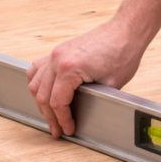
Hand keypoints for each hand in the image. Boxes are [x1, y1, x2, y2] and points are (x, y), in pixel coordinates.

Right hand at [27, 20, 146, 137]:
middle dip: (49, 116)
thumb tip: (83, 115)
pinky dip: (38, 83)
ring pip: (35, 82)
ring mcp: (55, 53)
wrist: (125, 31)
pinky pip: (38, 68)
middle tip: (57, 130)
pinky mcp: (58, 50)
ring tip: (50, 116)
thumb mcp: (110, 85)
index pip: (57, 102)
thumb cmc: (122, 54)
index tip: (67, 130)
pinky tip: (44, 93)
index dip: (62, 120)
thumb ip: (92, 100)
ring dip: (41, 101)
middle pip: (42, 95)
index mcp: (69, 68)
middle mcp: (57, 59)